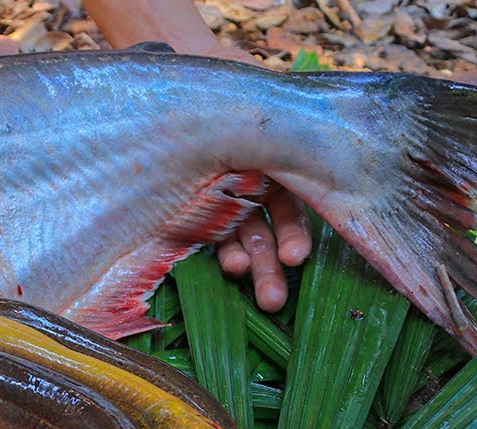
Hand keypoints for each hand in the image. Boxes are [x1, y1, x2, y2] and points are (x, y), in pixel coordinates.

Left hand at [86, 0, 314, 310]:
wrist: (181, 81)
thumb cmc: (223, 97)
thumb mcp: (254, 115)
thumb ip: (271, 138)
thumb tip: (295, 166)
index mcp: (279, 162)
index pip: (293, 208)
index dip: (294, 235)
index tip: (295, 258)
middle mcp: (258, 184)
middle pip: (271, 231)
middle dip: (272, 266)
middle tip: (272, 300)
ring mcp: (230, 198)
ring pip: (247, 238)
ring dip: (252, 266)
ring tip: (251, 289)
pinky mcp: (202, 207)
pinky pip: (216, 234)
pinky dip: (224, 252)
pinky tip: (226, 268)